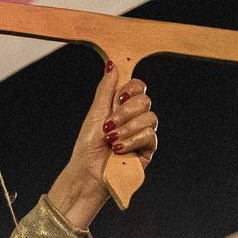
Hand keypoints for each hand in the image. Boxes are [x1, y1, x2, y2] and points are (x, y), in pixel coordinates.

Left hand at [49, 68, 157, 228]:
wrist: (87, 172)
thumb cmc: (88, 145)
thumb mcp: (95, 113)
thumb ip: (106, 89)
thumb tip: (112, 64)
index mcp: (121, 106)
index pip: (138, 87)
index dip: (132, 89)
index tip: (119, 98)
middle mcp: (134, 118)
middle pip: (145, 100)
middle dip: (125, 112)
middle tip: (108, 125)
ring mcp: (142, 133)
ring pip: (150, 117)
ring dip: (127, 128)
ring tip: (111, 140)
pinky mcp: (147, 150)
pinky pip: (149, 136)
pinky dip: (132, 140)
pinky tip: (118, 149)